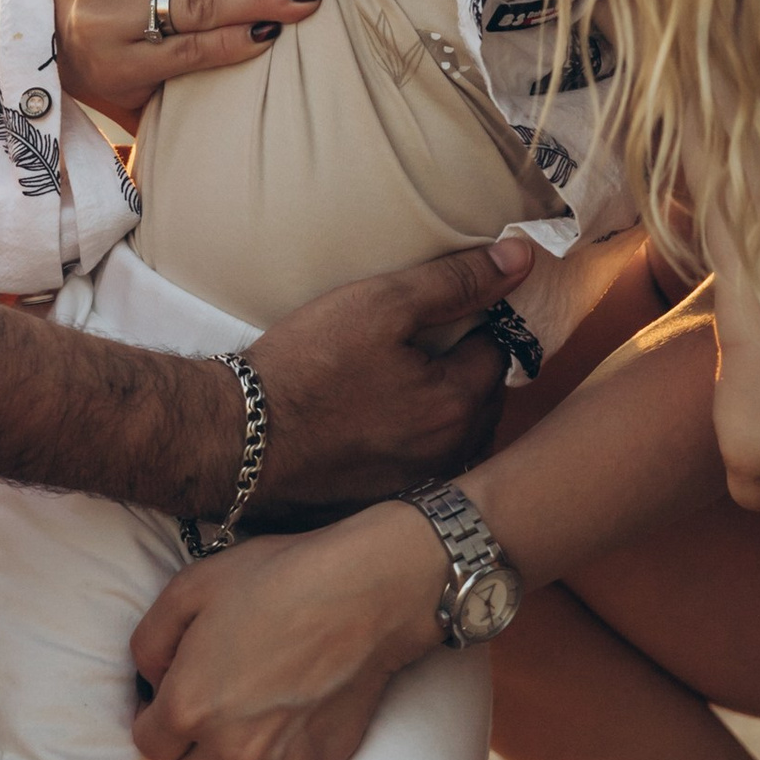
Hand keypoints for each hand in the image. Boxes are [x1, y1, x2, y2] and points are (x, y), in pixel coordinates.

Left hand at [131, 506, 447, 759]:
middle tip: (216, 692)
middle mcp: (229, 748)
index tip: (175, 691)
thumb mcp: (188, 589)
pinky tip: (297, 696)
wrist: (365, 592)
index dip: (155, 715)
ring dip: (237, 743)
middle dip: (192, 738)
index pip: (149, 743)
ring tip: (260, 691)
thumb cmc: (275, 579)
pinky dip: (281, 742)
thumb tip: (150, 680)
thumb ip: (150, 643)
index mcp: (188, 708)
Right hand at [244, 234, 534, 509]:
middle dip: (464, 369)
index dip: (473, 323)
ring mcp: (420, 486)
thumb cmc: (306, 366)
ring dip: (444, 409)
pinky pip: (424, 466)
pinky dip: (414, 442)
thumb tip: (521, 256)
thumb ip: (455, 280)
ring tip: (398, 383)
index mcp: (458, 404)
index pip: (498, 350)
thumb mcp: (380, 304)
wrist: (239, 439)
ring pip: (457, 436)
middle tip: (415, 344)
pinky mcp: (388, 503)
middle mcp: (452, 454)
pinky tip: (376, 424)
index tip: (437, 314)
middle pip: (483, 397)